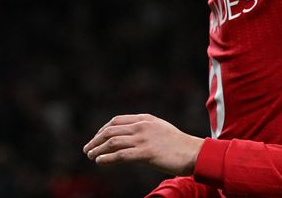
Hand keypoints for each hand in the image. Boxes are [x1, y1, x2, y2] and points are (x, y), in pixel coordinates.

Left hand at [83, 114, 203, 175]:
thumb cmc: (179, 145)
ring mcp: (144, 139)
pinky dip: (106, 158)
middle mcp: (143, 126)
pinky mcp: (146, 153)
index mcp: (146, 119)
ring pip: (112, 142)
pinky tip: (100, 162)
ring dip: (97, 150)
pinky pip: (120, 155)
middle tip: (87, 149)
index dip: (102, 130)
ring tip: (91, 156)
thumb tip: (130, 137)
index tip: (96, 139)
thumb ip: (145, 129)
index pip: (117, 121)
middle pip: (111, 130)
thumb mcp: (160, 130)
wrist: (194, 152)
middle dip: (96, 140)